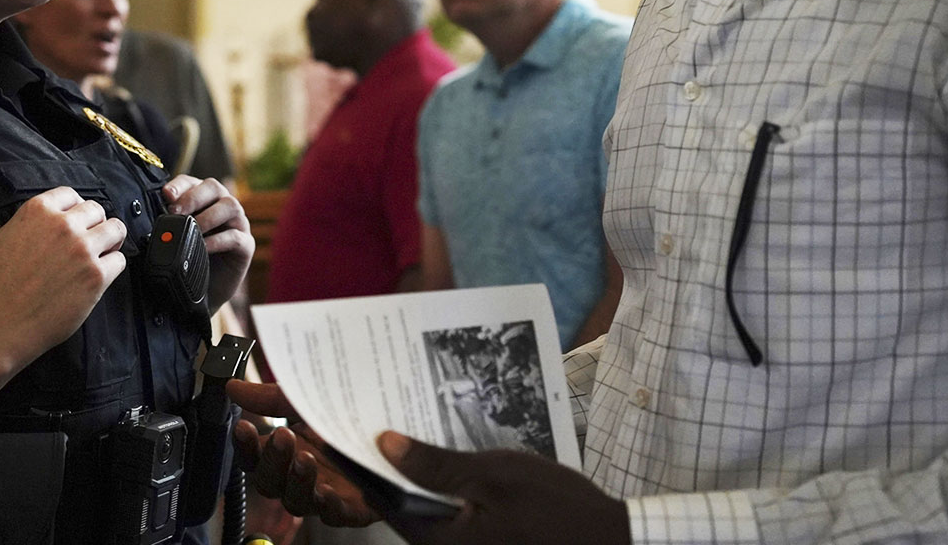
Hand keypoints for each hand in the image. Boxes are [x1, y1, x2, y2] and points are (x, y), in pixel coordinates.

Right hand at [0, 186, 126, 363]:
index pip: (71, 195)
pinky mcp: (96, 276)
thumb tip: (1, 210)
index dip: (74, 209)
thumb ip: (2, 220)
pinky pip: (120, 260)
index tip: (74, 222)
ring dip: (111, 240)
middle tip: (89, 240)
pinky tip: (99, 275)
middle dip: (94, 224)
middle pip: (97, 210)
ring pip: (116, 229)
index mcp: (38, 210)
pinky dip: (112, 267)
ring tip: (103, 252)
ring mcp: (83, 250)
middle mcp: (64, 225)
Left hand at [160, 176, 252, 311]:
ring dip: (208, 216)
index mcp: (203, 200)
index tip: (166, 195)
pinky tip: (204, 247)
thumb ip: (168, 225)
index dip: (180, 185)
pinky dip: (218, 240)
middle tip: (176, 212)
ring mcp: (237, 224)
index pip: (192, 182)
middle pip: (214, 187)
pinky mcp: (246, 245)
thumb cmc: (189, 260)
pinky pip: (236, 237)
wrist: (204, 293)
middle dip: (193, 197)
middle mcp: (222, 206)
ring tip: (192, 229)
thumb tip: (149, 216)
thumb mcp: (176, 240)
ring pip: (231, 206)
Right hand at [228, 380, 377, 526]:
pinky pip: (335, 515)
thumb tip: (233, 387)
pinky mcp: (353, 507)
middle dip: (272, 460)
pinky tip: (329, 492)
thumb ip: (273, 397)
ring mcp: (324, 492)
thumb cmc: (348, 417)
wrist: (395, 426)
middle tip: (283, 435)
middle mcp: (299, 474)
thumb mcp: (310, 399)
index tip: (245, 427)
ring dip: (297, 481)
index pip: (254, 456)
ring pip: (297, 500)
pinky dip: (330, 506)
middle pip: (269, 481)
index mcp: (286, 450)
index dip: (245, 445)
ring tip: (305, 458)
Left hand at [376, 431, 630, 544]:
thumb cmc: (556, 509)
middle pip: (397, 502)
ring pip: (420, 505)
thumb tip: (384, 445)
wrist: (608, 540)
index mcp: (438, 539)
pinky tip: (440, 452)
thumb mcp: (493, 476)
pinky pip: (444, 511)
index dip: (357, 461)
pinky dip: (437, 484)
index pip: (380, 497)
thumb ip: (436, 465)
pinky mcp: (479, 542)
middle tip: (369, 414)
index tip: (339, 429)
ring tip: (400, 424)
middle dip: (383, 461)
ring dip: (411, 470)